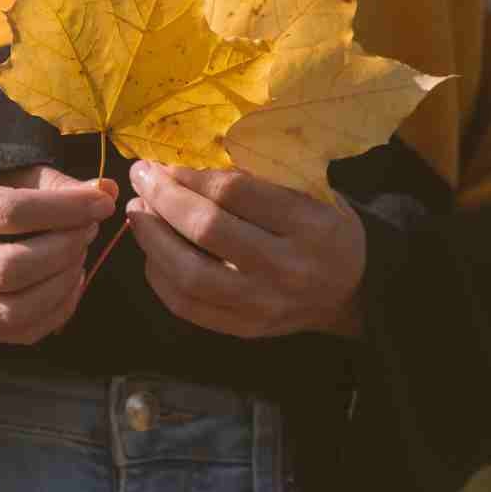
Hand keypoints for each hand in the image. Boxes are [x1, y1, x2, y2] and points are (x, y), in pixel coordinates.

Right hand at [0, 165, 116, 344]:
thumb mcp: (14, 174)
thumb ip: (58, 183)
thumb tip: (105, 191)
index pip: (9, 211)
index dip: (64, 208)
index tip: (101, 202)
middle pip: (11, 267)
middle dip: (64, 248)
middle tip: (89, 229)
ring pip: (16, 309)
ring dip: (63, 283)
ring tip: (80, 254)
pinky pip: (20, 332)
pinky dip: (58, 311)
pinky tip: (72, 281)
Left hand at [128, 161, 364, 338]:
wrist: (351, 290)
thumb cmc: (324, 226)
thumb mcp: (309, 189)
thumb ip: (258, 177)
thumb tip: (187, 161)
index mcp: (309, 223)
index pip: (235, 193)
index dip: (190, 175)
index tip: (165, 162)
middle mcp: (287, 267)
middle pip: (206, 230)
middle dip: (163, 199)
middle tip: (140, 177)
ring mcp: (263, 305)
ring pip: (189, 274)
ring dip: (152, 239)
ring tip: (139, 212)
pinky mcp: (245, 329)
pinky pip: (187, 306)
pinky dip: (159, 277)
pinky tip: (151, 251)